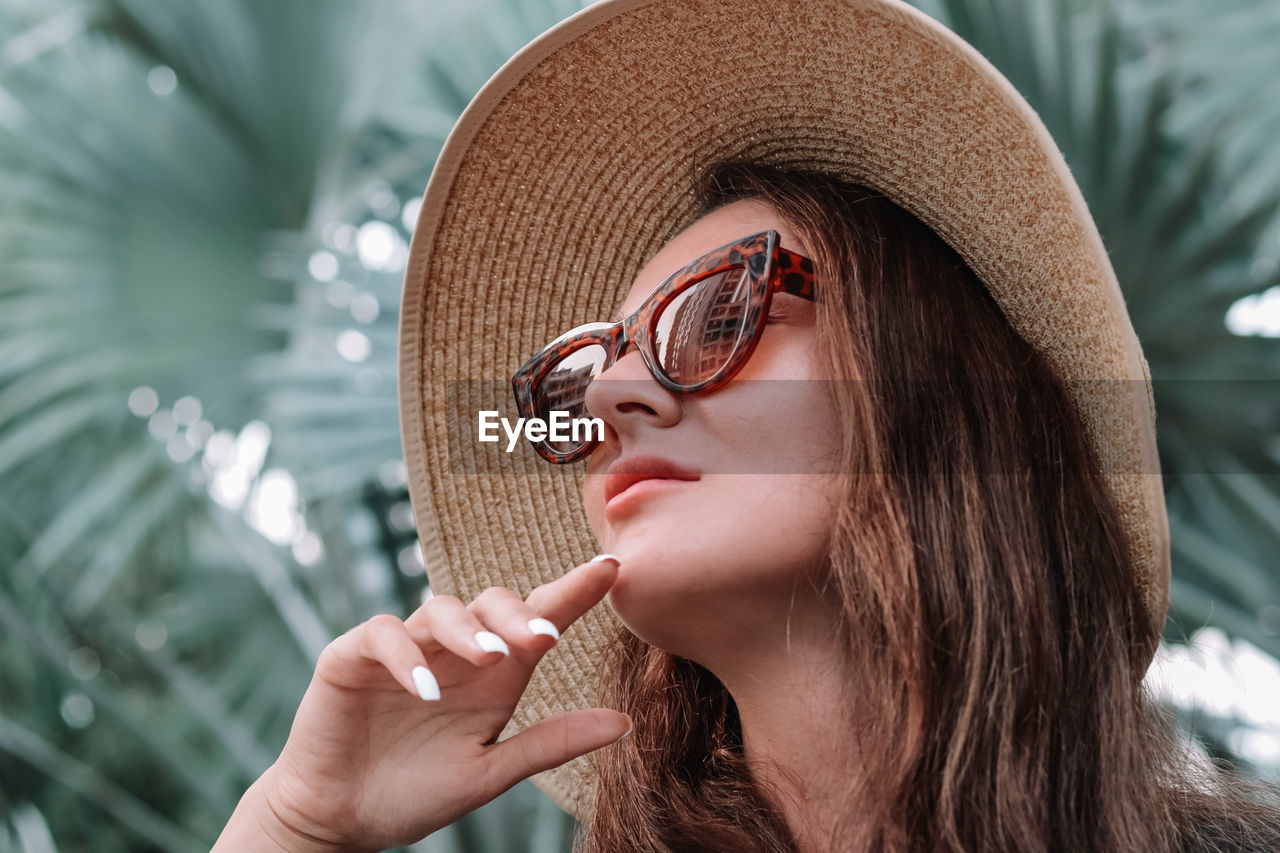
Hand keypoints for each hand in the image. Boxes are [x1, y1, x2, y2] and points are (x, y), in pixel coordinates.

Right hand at [214, 554, 627, 851]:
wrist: (341, 821)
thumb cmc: (415, 792)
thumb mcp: (491, 772)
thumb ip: (550, 743)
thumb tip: (624, 722)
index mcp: (492, 674)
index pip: (537, 619)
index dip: (573, 591)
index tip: (613, 567)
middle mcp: (452, 652)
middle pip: (492, 603)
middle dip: (521, 614)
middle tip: (543, 639)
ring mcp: (403, 648)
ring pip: (440, 608)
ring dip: (468, 629)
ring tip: (490, 659)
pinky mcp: (352, 656)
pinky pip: (382, 634)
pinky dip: (405, 656)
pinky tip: (423, 690)